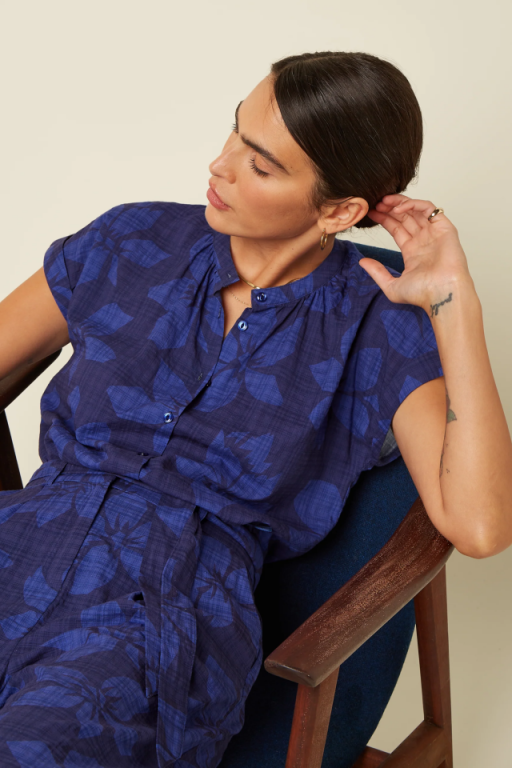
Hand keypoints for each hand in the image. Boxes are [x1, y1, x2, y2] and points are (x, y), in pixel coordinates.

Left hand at [358, 194, 473, 313]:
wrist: (442, 293)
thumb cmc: (422, 293)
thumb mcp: (391, 286)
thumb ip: (377, 272)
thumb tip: (362, 262)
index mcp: (412, 251)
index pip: (396, 228)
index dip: (384, 219)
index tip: (371, 213)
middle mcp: (423, 240)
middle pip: (405, 217)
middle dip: (389, 208)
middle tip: (375, 202)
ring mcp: (434, 233)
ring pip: (416, 210)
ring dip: (400, 203)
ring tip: (384, 201)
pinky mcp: (444, 227)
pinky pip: (429, 209)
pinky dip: (414, 204)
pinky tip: (398, 208)